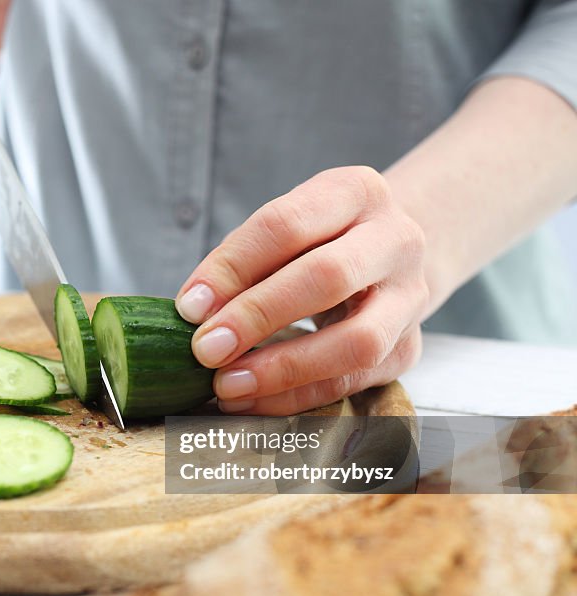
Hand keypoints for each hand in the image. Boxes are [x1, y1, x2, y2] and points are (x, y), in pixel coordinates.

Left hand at [175, 166, 428, 414]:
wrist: (389, 258)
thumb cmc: (318, 242)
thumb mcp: (283, 231)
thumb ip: (240, 264)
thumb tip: (194, 312)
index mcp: (356, 192)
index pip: (286, 224)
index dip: (233, 268)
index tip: (190, 307)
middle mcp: (396, 239)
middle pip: (327, 277)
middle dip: (257, 317)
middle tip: (206, 349)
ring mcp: (409, 296)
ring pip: (357, 341)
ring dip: (283, 368)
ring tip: (227, 384)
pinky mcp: (409, 347)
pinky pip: (354, 381)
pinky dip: (297, 396)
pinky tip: (253, 400)